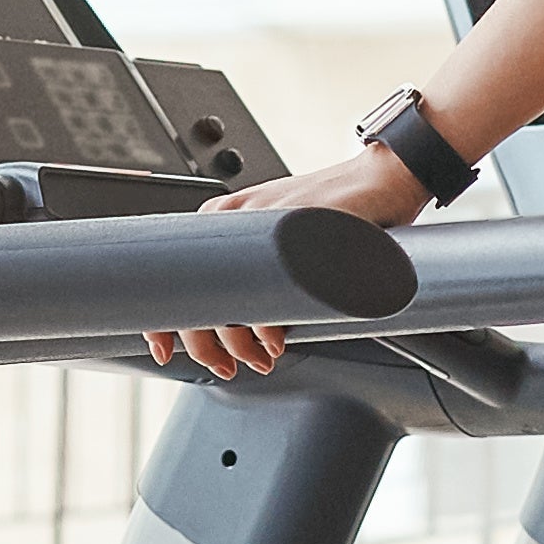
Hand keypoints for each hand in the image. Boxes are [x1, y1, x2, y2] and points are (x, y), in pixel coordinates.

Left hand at [139, 144, 432, 381]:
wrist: (382, 179)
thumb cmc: (330, 216)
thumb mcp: (276, 239)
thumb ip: (248, 272)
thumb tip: (228, 328)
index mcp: (221, 219)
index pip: (172, 276)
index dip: (162, 322)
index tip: (162, 350)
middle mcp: (235, 217)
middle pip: (194, 294)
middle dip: (204, 345)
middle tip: (226, 364)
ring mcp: (267, 222)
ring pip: (227, 296)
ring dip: (238, 341)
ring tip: (260, 356)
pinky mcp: (300, 229)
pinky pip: (270, 286)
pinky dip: (268, 322)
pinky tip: (274, 337)